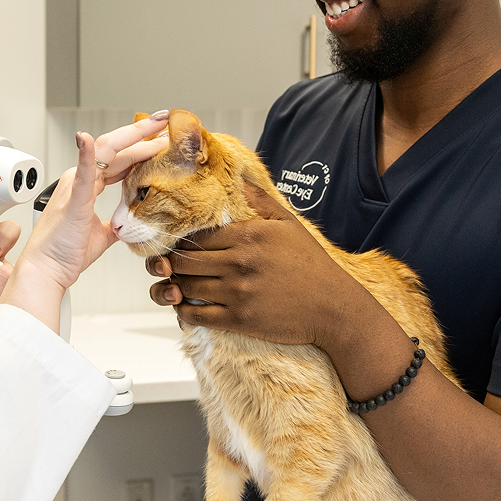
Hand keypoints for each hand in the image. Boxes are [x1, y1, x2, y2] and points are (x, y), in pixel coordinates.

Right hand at [1, 114, 168, 333]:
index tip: (161, 139)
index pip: (119, 160)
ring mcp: (75, 186)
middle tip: (165, 120)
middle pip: (116, 148)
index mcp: (86, 186)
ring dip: (132, 138)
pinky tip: (88, 139)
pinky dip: (87, 154)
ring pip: (107, 152)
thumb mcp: (101, 235)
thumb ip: (116, 222)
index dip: (140, 148)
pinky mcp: (73, 199)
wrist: (46, 270)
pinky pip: (83, 172)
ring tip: (153, 126)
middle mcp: (80, 180)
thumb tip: (131, 222)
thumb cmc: (65, 253)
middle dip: (142, 134)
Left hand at [147, 181, 350, 347]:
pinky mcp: (240, 319)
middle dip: (171, 262)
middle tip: (167, 264)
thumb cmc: (311, 265)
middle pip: (185, 260)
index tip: (176, 244)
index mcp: (249, 235)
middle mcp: (240, 262)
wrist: (333, 307)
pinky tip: (182, 307)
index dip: (181, 240)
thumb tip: (238, 181)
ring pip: (186, 286)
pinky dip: (183, 311)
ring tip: (174, 283)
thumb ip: (260, 201)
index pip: (197, 235)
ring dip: (174, 285)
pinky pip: (197, 315)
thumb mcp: (289, 224)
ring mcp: (239, 292)